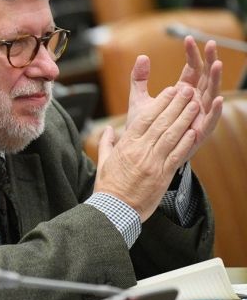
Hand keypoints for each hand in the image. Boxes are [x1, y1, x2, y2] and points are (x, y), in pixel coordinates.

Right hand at [95, 85, 198, 221]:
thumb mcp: (104, 162)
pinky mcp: (162, 176)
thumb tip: (109, 130)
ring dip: (184, 119)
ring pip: (171, 136)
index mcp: (126, 146)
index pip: (145, 118)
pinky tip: (194, 131)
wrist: (114, 209)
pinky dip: (186, 143)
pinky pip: (177, 156)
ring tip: (194, 105)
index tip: (169, 91)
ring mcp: (153, 163)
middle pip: (161, 123)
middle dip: (176, 105)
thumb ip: (107, 143)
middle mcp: (140, 151)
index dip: (159, 103)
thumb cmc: (108, 186)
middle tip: (187, 91)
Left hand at [126, 36, 222, 160]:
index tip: (188, 39)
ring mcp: (198, 116)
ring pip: (211, 94)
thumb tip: (142, 56)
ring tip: (217, 64)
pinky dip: (214, 110)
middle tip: (209, 43)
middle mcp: (194, 102)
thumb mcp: (139, 99)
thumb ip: (139, 79)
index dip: (191, 54)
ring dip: (216, 79)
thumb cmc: (144, 127)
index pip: (191, 69)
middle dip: (208, 60)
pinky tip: (217, 99)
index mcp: (182, 93)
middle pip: (205, 77)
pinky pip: (210, 121)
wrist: (142, 153)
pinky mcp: (198, 133)